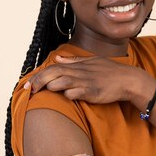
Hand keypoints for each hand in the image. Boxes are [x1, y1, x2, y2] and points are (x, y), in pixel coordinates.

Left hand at [24, 55, 150, 104]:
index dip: (38, 76)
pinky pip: (75, 93)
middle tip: (28, 90)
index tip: (27, 85)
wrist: (128, 80)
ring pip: (62, 82)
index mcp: (77, 65)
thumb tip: (57, 58)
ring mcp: (86, 82)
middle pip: (53, 74)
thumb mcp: (91, 61)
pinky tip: (67, 96)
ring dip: (51, 87)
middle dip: (38, 82)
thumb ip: (73, 60)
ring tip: (46, 92)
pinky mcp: (93, 92)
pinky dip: (68, 95)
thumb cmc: (110, 71)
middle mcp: (79, 72)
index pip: (52, 68)